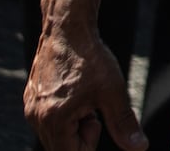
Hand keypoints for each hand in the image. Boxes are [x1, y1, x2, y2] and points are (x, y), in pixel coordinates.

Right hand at [25, 24, 145, 150]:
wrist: (67, 29)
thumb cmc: (90, 58)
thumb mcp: (113, 91)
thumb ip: (123, 123)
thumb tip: (138, 148)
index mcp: (54, 119)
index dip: (88, 145)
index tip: (98, 123)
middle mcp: (36, 117)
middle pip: (61, 147)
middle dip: (81, 136)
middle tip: (92, 110)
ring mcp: (31, 109)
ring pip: (55, 135)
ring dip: (73, 126)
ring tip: (84, 100)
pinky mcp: (31, 100)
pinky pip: (48, 121)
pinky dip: (64, 116)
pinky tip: (74, 95)